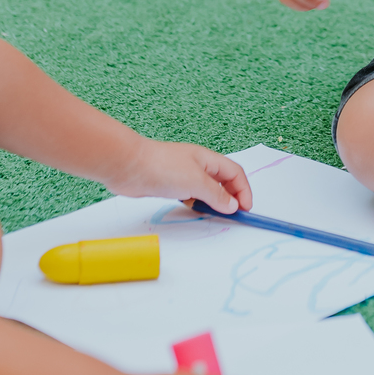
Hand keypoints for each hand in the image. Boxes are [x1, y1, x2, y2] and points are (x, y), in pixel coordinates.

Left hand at [104, 139, 251, 213]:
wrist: (128, 166)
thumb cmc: (162, 167)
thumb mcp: (196, 182)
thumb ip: (216, 195)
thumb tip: (232, 205)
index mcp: (208, 159)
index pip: (235, 173)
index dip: (243, 190)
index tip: (246, 209)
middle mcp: (198, 165)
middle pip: (223, 181)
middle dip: (231, 197)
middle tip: (233, 215)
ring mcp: (184, 175)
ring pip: (206, 190)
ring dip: (213, 202)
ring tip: (214, 214)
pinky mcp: (170, 185)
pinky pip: (191, 195)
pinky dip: (196, 204)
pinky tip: (193, 210)